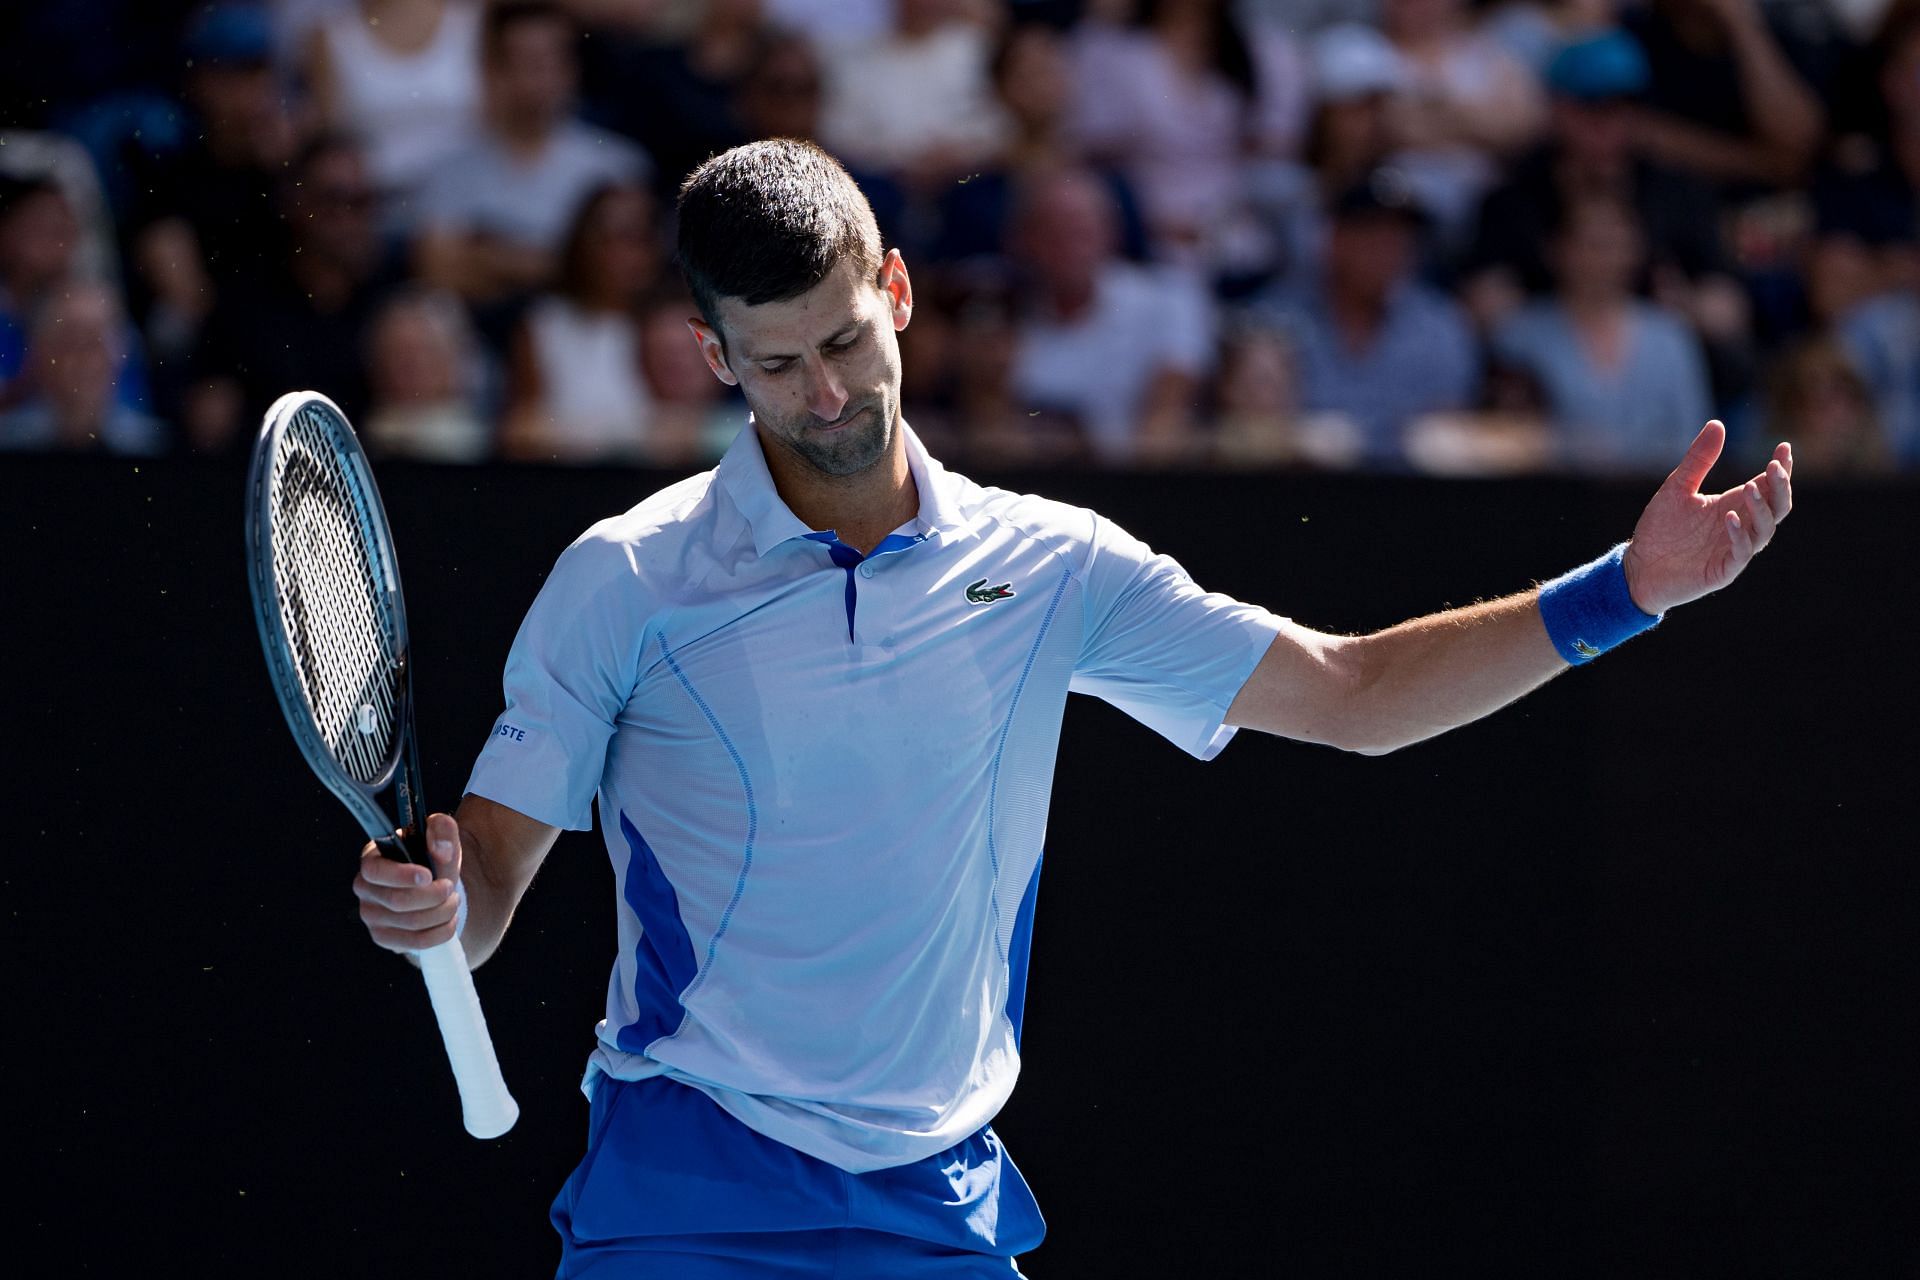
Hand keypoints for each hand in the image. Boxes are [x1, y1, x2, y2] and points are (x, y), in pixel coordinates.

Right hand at [353, 813, 463, 953]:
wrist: (436, 889)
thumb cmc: (434, 860)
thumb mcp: (442, 838)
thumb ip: (442, 830)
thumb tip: (441, 850)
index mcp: (372, 859)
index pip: (374, 871)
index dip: (401, 876)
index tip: (428, 875)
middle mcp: (365, 888)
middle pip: (397, 901)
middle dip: (434, 895)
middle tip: (450, 887)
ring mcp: (371, 916)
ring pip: (411, 923)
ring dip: (442, 912)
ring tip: (452, 901)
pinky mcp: (384, 938)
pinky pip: (416, 943)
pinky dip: (441, 932)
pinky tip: (448, 920)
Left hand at [1623, 421, 1791, 613]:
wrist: (1638, 567)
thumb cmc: (1661, 529)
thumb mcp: (1677, 488)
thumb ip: (1699, 460)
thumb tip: (1718, 423)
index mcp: (1735, 505)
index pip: (1769, 485)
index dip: (1781, 468)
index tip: (1783, 447)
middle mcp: (1741, 526)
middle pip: (1778, 506)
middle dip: (1781, 486)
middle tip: (1775, 466)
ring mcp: (1734, 549)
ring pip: (1765, 529)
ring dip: (1761, 508)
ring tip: (1751, 488)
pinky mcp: (1722, 570)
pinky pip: (1740, 553)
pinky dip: (1739, 535)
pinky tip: (1730, 518)